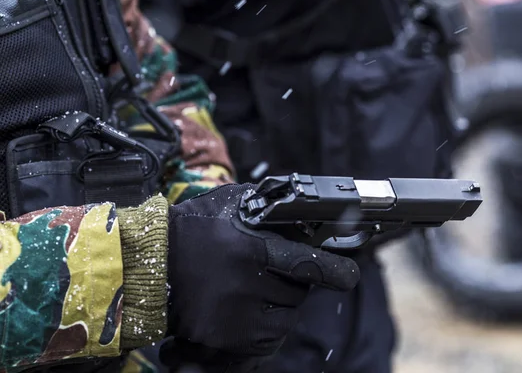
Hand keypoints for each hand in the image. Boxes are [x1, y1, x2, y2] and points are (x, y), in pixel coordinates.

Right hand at [162, 184, 359, 370]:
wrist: (148, 265)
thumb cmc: (190, 230)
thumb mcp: (226, 205)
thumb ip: (262, 206)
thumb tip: (297, 208)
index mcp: (249, 249)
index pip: (303, 263)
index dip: (333, 270)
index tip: (349, 275)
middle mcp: (245, 285)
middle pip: (296, 293)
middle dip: (294, 283)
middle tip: (276, 272)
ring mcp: (235, 317)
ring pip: (285, 319)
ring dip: (282, 306)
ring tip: (259, 290)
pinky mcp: (225, 340)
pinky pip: (265, 340)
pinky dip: (266, 327)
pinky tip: (249, 310)